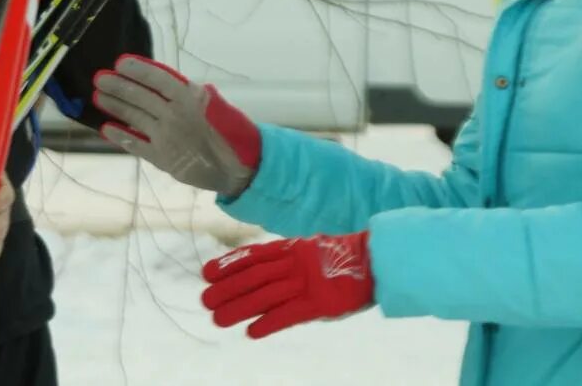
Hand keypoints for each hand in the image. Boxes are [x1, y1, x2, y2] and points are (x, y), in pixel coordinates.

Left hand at [91, 55, 259, 196]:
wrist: (239, 168)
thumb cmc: (230, 131)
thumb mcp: (214, 103)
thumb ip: (188, 92)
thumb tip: (163, 82)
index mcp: (190, 98)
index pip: (157, 78)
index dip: (137, 69)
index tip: (120, 63)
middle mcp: (175, 116)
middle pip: (139, 96)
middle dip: (117, 85)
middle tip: (99, 78)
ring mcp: (166, 137)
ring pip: (134, 117)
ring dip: (114, 105)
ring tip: (98, 96)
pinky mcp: (162, 158)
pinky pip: (135, 144)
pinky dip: (120, 136)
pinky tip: (106, 128)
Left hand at [201, 231, 373, 338]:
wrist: (376, 262)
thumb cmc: (340, 260)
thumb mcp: (308, 252)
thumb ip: (285, 259)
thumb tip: (257, 270)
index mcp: (290, 249)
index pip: (253, 256)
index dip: (229, 264)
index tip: (206, 272)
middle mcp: (294, 264)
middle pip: (254, 276)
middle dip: (228, 288)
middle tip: (205, 299)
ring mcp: (307, 283)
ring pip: (266, 295)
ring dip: (240, 307)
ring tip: (218, 318)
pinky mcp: (321, 304)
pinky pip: (290, 314)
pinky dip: (270, 322)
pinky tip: (252, 332)